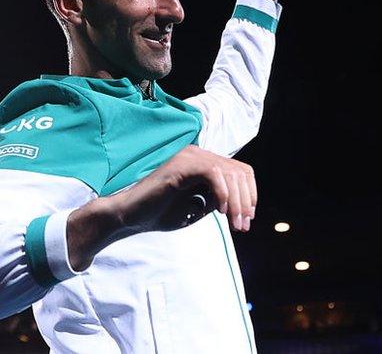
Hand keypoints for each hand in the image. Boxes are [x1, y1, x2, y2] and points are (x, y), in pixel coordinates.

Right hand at [111, 144, 256, 233]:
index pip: (240, 171)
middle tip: (242, 227)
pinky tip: (220, 211)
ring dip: (238, 202)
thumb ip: (218, 200)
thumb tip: (244, 204)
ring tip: (234, 224)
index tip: (246, 220)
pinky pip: (213, 173)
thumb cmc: (161, 213)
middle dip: (246, 202)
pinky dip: (222, 193)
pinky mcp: (180, 165)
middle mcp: (198, 154)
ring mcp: (189, 157)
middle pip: (239, 171)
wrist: (131, 217)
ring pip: (229, 172)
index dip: (250, 195)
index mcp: (203, 162)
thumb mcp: (198, 207)